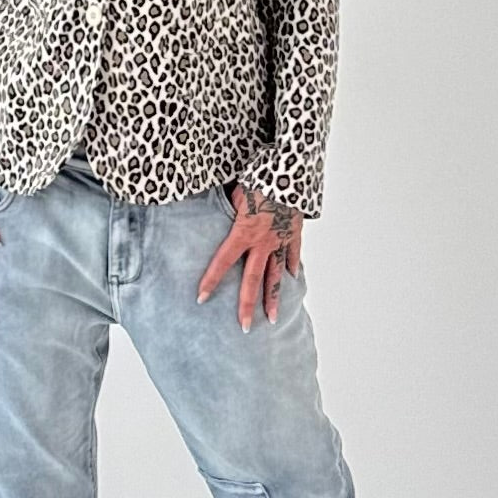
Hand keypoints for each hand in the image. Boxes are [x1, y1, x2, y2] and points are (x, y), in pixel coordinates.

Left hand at [197, 181, 303, 330]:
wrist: (292, 169)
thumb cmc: (259, 176)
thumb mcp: (236, 191)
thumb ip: (226, 207)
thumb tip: (214, 211)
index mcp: (244, 231)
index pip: (223, 261)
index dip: (211, 280)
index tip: (201, 299)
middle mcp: (264, 242)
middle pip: (252, 279)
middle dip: (246, 305)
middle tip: (243, 327)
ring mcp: (282, 240)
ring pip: (276, 275)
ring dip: (273, 299)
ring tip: (271, 319)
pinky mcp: (295, 233)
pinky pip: (293, 255)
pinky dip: (292, 268)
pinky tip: (292, 280)